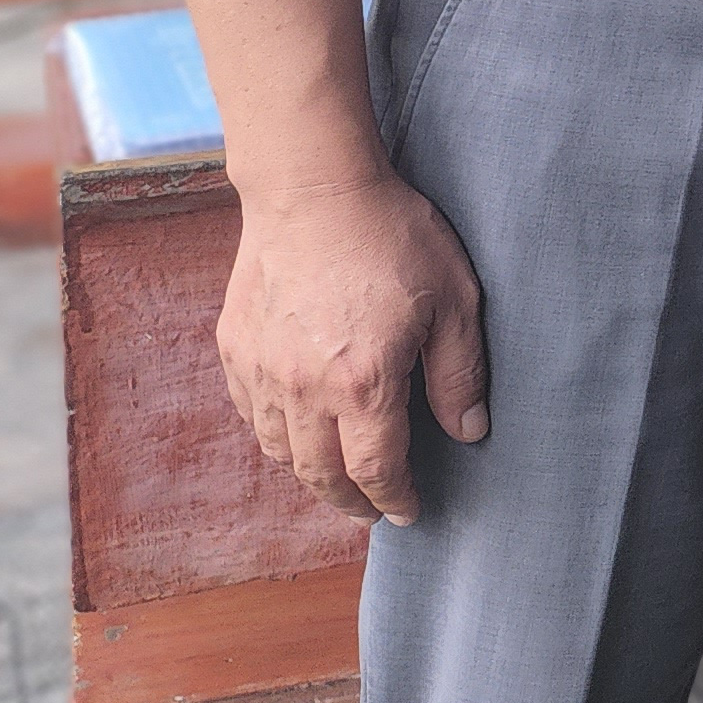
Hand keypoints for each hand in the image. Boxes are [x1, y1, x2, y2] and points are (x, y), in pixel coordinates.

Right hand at [216, 168, 487, 523]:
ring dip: (309, 473)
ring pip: (278, 449)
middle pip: (320, 473)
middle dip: (349, 501)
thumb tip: (468, 431)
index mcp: (362, 383)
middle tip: (372, 511)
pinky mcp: (235, 347)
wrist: (313, 189)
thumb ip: (459, 373)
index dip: (394, 498)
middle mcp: (302, 388)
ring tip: (337, 479)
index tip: (408, 512)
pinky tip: (296, 431)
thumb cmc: (393, 237)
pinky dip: (274, 433)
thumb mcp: (454, 301)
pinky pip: (251, 412)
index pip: (376, 469)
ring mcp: (261, 369)